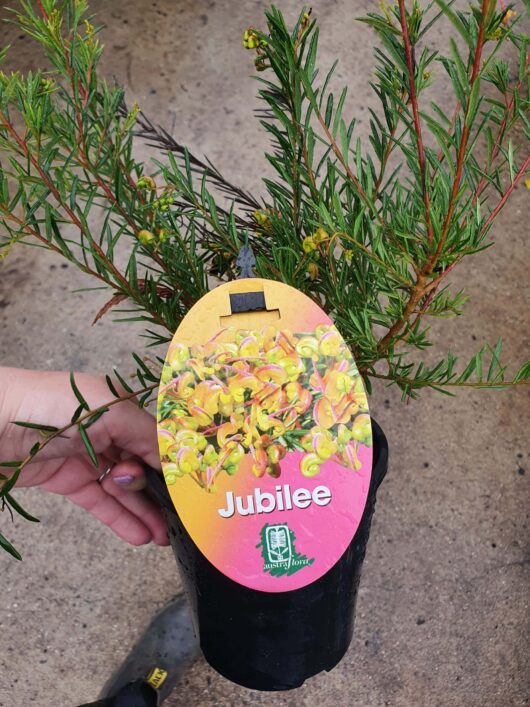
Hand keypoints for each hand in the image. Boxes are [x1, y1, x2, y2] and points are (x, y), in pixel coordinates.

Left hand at [0, 368, 167, 546]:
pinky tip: (140, 535)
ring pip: (124, 489)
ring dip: (144, 512)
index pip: (155, 439)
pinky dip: (120, 519)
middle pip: (142, 466)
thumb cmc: (51, 405)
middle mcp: (106, 430)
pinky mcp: (68, 480)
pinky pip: (101, 502)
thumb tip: (175, 458)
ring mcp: (87, 456)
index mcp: (119, 407)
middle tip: (179, 520)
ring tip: (163, 537)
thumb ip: (147, 435)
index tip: (189, 491)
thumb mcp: (111, 411)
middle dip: (161, 493)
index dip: (172, 465)